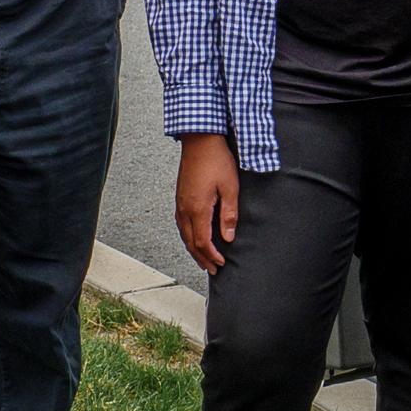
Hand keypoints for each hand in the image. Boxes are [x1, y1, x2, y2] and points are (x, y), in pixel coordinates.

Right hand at [177, 134, 240, 270]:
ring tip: (203, 260)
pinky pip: (181, 225)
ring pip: (184, 235)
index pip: (202, 242)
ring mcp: (180, 203)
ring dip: (194, 250)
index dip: (212, 256)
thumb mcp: (230, 188)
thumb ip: (229, 215)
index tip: (221, 263)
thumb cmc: (216, 161)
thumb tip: (228, 238)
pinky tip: (194, 238)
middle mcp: (184, 209)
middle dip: (202, 258)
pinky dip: (188, 237)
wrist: (200, 140)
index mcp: (197, 209)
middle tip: (212, 270)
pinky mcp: (180, 198)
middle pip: (190, 242)